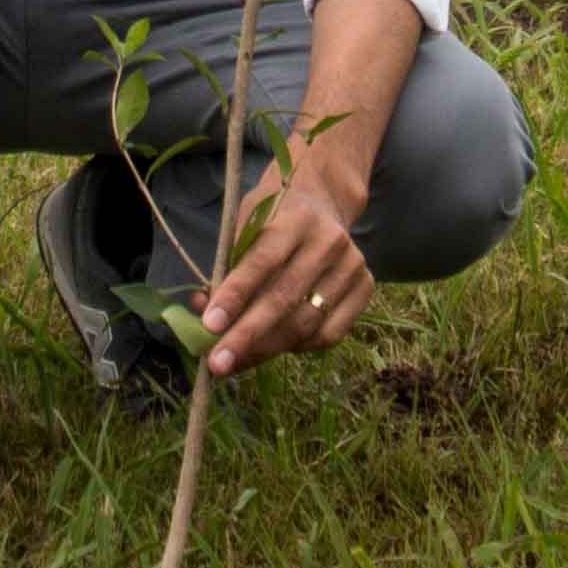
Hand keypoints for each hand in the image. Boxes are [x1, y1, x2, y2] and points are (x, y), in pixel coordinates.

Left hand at [194, 158, 375, 375]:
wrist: (322, 203)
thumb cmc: (273, 219)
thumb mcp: (244, 228)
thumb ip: (225, 268)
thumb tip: (201, 313)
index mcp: (295, 218)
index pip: (262, 261)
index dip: (234, 296)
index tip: (209, 326)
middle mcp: (330, 241)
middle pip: (284, 299)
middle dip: (246, 336)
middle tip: (217, 364)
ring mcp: (353, 265)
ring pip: (306, 323)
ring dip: (266, 349)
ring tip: (236, 361)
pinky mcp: (366, 287)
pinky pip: (329, 334)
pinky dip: (296, 347)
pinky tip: (273, 347)